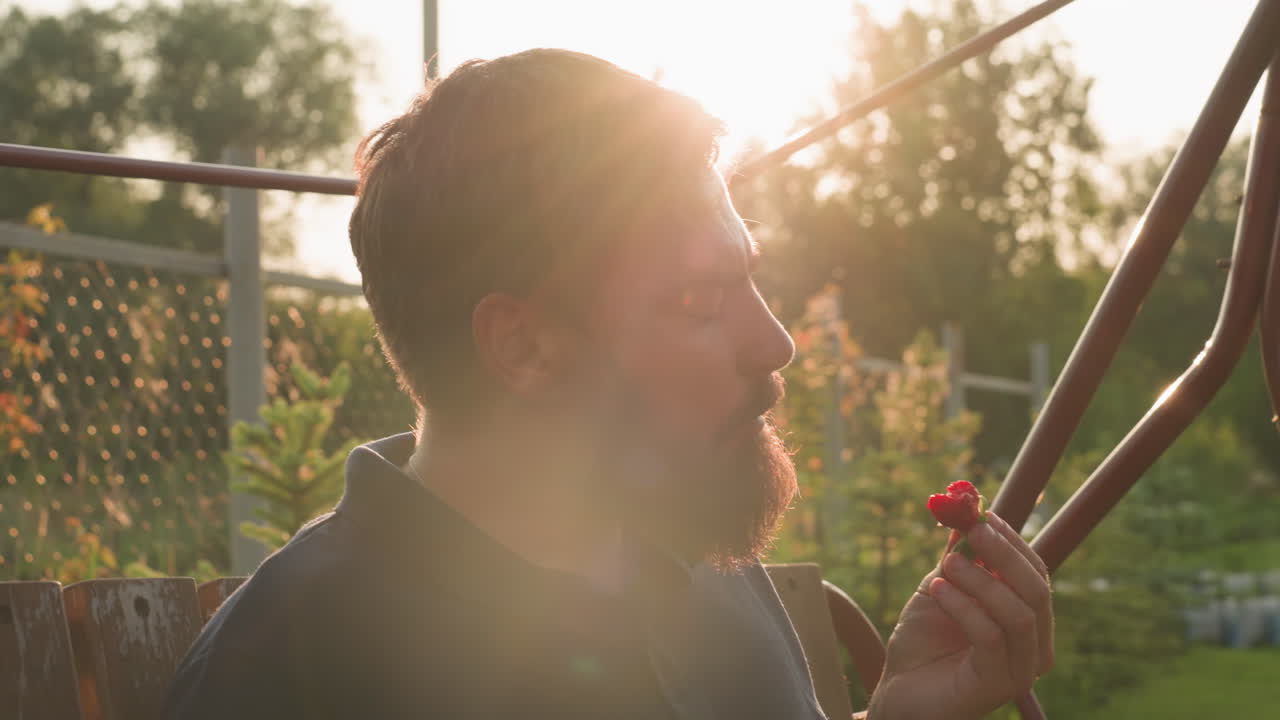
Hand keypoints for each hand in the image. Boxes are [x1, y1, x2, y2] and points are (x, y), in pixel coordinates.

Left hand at [866, 512, 1053, 719]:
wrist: (897, 691)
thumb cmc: (921, 642)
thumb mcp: (940, 588)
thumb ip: (958, 557)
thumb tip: (966, 512)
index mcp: (1027, 621)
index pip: (1036, 573)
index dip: (1013, 541)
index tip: (984, 514)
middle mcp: (1033, 647)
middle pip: (1037, 589)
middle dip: (1004, 553)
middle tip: (972, 530)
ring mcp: (1019, 670)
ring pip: (1018, 613)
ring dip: (981, 580)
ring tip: (946, 565)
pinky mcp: (997, 685)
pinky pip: (991, 636)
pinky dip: (964, 606)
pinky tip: (938, 590)